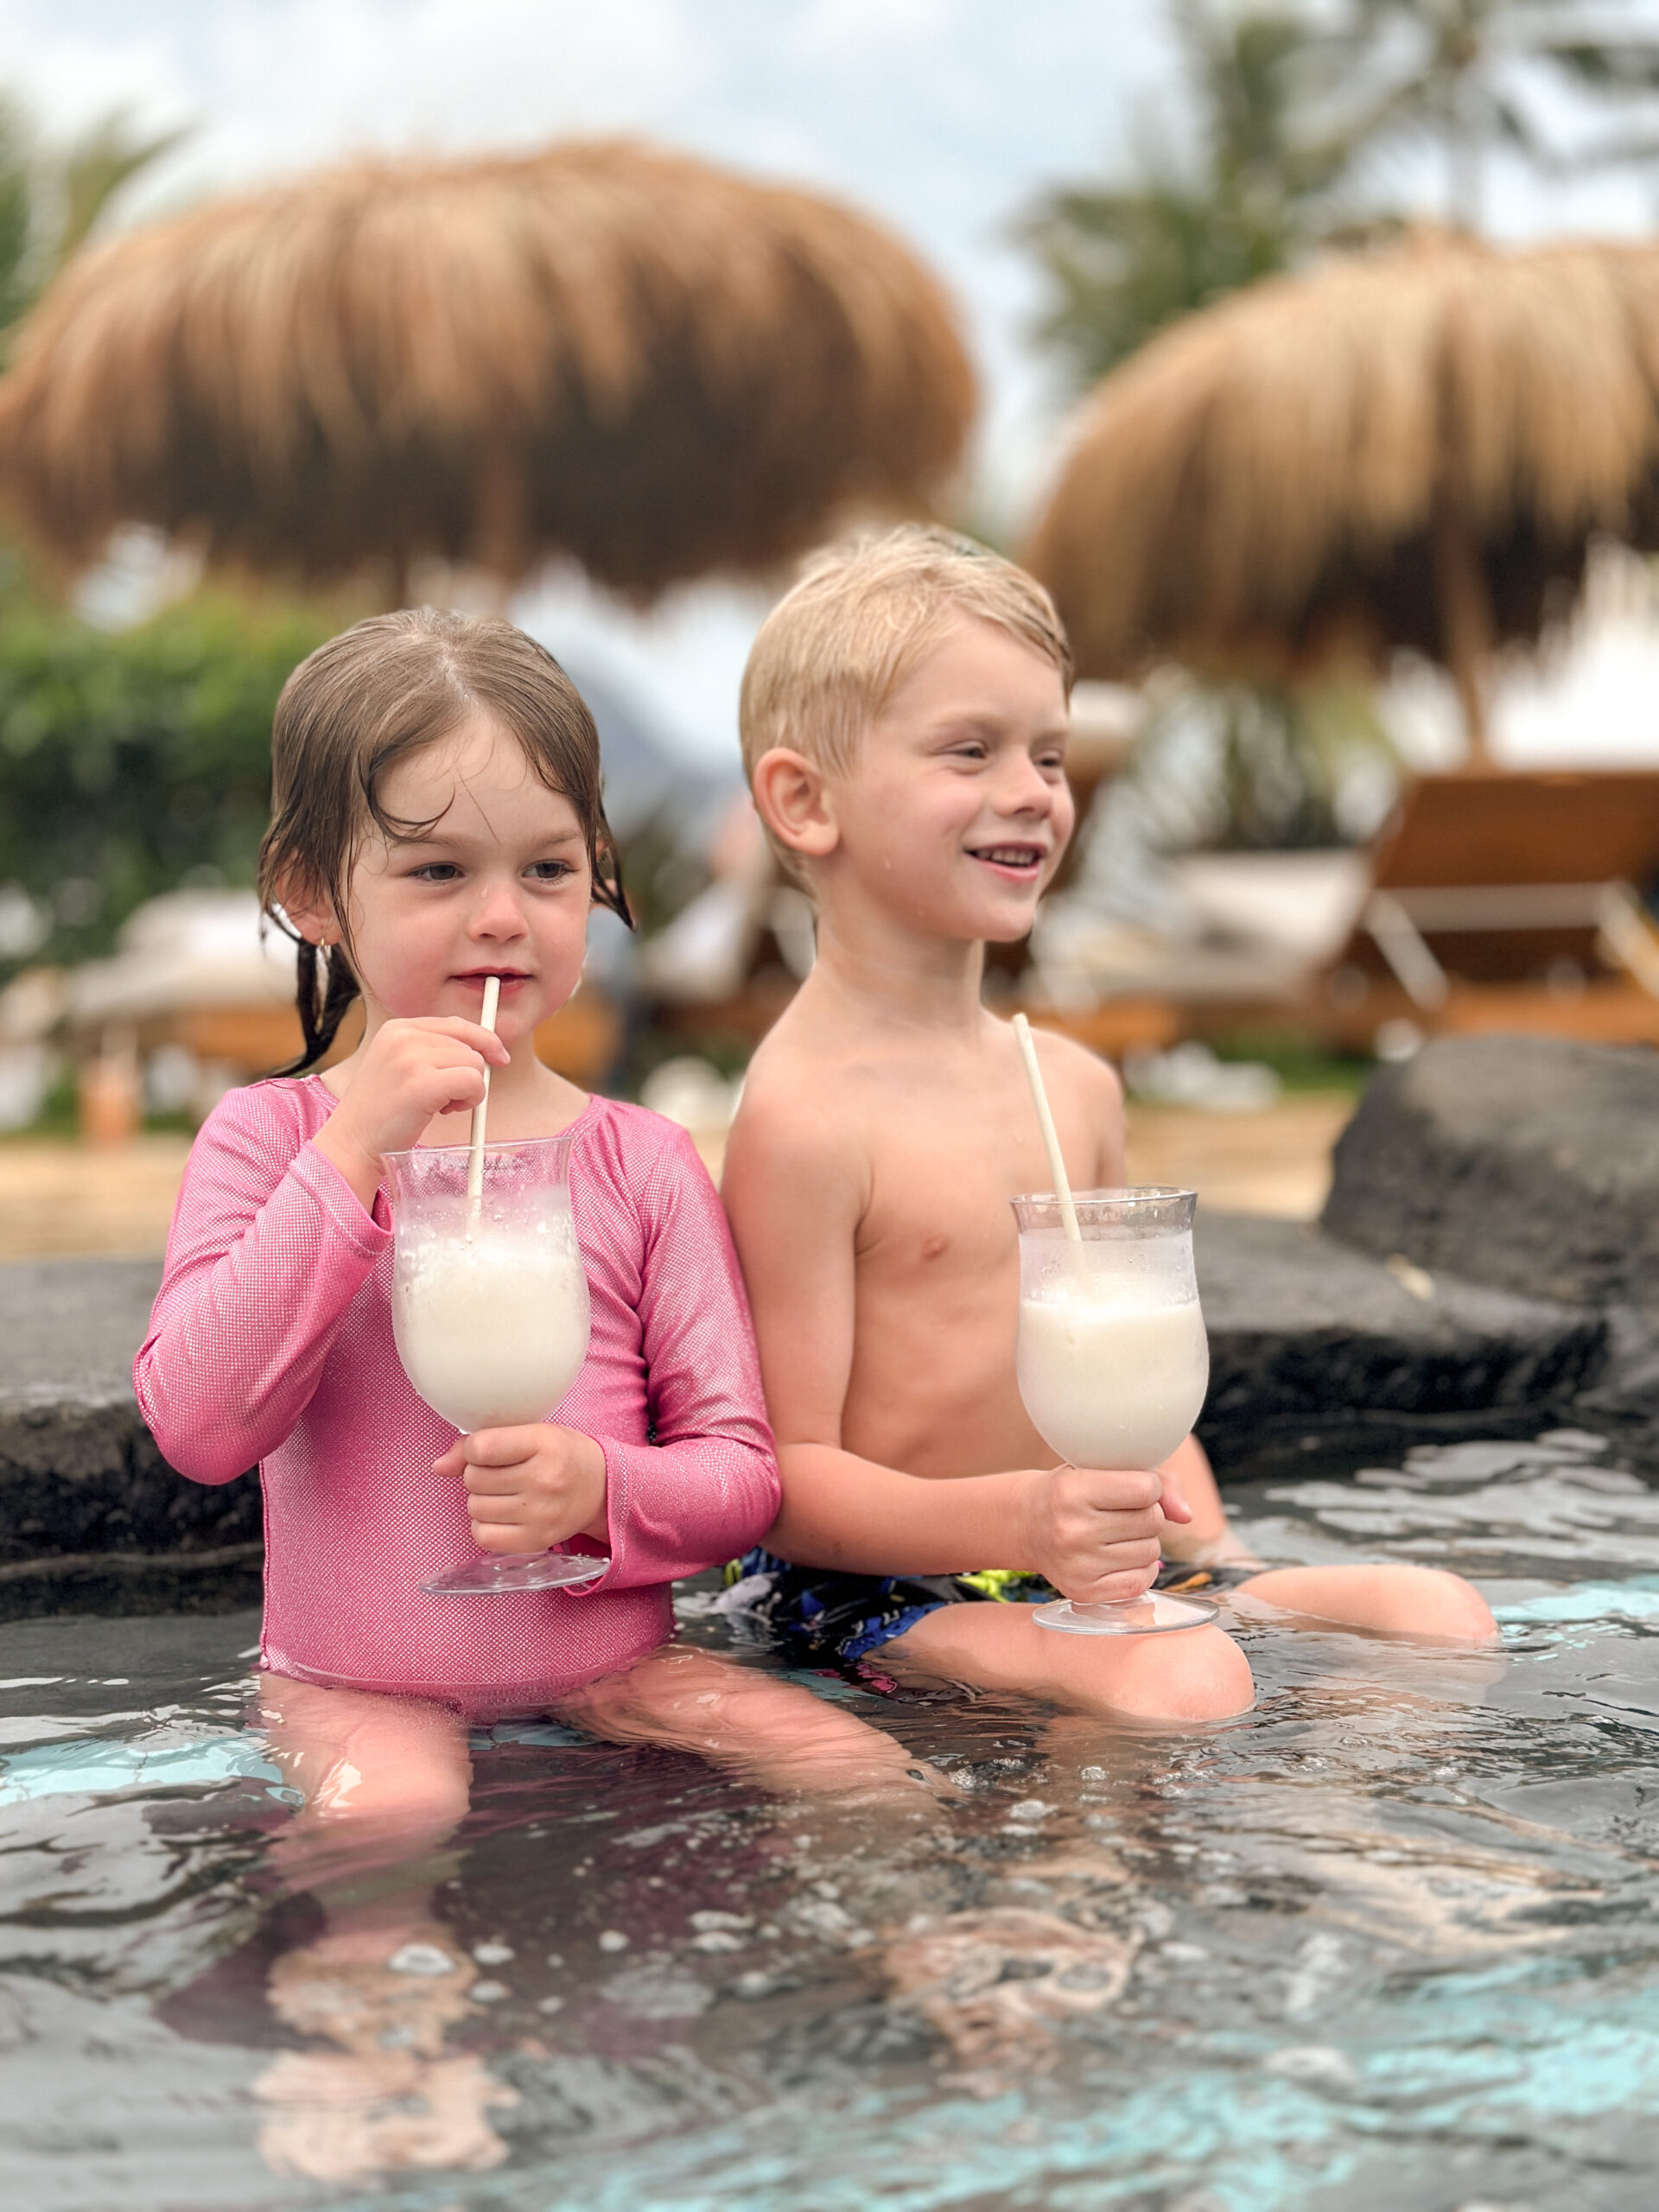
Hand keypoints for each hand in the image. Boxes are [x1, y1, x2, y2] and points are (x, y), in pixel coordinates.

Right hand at [311, 1018, 509, 1207]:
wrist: (354, 1141)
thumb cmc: (382, 1110)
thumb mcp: (400, 1065)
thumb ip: (433, 1050)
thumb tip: (485, 1048)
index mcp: (397, 1027)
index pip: (456, 1023)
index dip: (483, 1039)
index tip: (499, 1056)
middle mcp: (403, 1036)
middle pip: (469, 1045)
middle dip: (467, 1074)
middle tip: (445, 1099)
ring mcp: (411, 1058)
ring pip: (474, 1064)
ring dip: (468, 1090)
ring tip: (439, 1105)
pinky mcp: (422, 1083)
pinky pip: (473, 1082)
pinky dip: (470, 1099)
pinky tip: (445, 1111)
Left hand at [433, 1424, 606, 1555]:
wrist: (601, 1488)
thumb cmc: (561, 1455)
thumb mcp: (531, 1433)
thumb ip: (482, 1443)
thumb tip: (438, 1467)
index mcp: (544, 1443)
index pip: (480, 1448)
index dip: (474, 1449)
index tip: (489, 1451)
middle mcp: (544, 1479)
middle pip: (474, 1478)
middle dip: (479, 1474)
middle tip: (504, 1473)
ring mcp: (540, 1514)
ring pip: (474, 1507)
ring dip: (482, 1500)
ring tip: (507, 1493)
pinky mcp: (536, 1541)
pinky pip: (483, 1536)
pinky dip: (485, 1526)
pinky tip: (503, 1515)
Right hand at [1016, 1463, 1186, 1604]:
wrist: (1026, 1525)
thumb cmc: (1073, 1491)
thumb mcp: (1102, 1467)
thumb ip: (1158, 1480)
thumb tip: (1187, 1516)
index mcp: (1072, 1491)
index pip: (1147, 1489)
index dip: (1147, 1485)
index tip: (1128, 1486)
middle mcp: (1072, 1530)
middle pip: (1153, 1521)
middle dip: (1146, 1513)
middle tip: (1118, 1511)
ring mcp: (1078, 1566)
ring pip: (1152, 1552)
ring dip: (1143, 1541)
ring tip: (1114, 1533)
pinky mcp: (1084, 1593)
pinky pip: (1142, 1582)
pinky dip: (1139, 1568)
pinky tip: (1117, 1556)